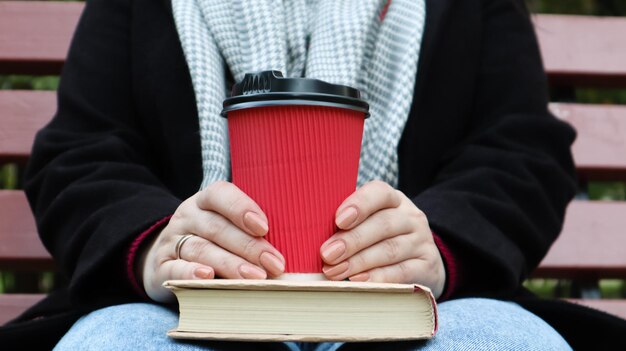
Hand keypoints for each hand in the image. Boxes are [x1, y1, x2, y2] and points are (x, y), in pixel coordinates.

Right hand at [139, 181, 285, 301]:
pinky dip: (191, 273)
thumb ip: (251, 228)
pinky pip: (175, 268)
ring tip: (255, 277)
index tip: (264, 227)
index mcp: (205, 201)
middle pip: (217, 228)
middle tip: (275, 264)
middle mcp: (187, 217)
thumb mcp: (225, 224)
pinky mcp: (161, 267)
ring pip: (201, 249)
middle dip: (249, 246)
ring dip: (230, 263)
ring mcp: (172, 242)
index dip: (241, 207)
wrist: (163, 258)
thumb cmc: (211, 240)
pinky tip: (208, 278)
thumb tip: (294, 241)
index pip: (220, 194)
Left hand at [320, 180, 445, 298]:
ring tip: (335, 271)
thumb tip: (309, 235)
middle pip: (382, 224)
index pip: (379, 193)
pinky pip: (402, 271)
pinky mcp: (427, 266)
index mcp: (393, 199)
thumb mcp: (369, 223)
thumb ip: (346, 224)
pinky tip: (359, 281)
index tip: (338, 220)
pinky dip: (378, 277)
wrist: (422, 261)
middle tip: (327, 254)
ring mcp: (421, 241)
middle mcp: (410, 216)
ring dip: (359, 261)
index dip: (359, 205)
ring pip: (390, 249)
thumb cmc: (381, 238)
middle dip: (351, 240)